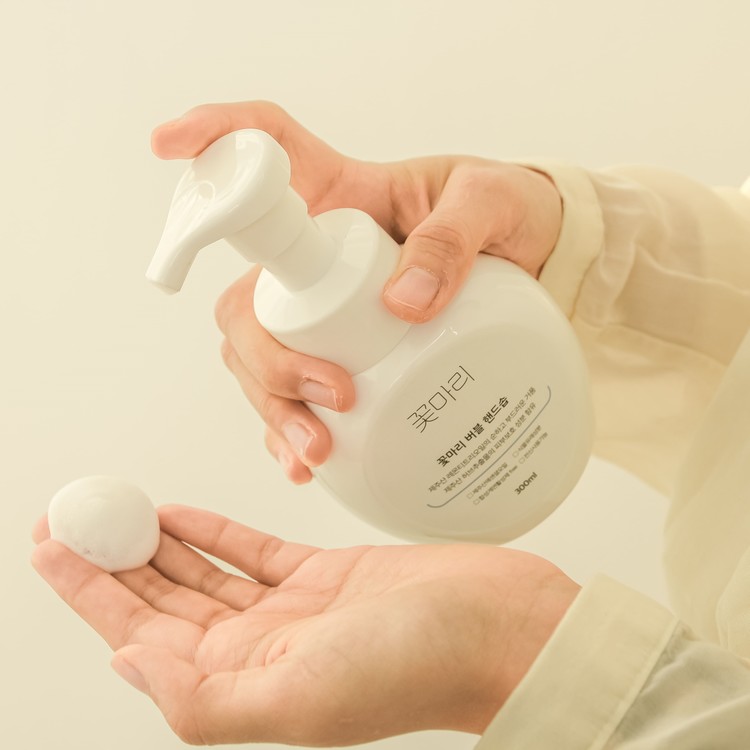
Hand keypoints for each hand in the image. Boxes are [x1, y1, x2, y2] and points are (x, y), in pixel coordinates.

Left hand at [33, 505, 577, 745]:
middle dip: (112, 562)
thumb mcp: (299, 698)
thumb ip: (203, 696)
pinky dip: (213, 531)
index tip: (56, 548)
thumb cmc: (420, 667)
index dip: (93, 593)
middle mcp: (262, 650)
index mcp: (247, 684)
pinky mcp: (324, 575)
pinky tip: (183, 514)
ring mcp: (293, 610)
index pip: (144, 636)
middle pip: (165, 602)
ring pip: (201, 574)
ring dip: (156, 544)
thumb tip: (128, 667)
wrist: (499, 626)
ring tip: (117, 513)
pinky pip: (250, 551)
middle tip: (73, 520)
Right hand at [152, 102, 563, 481]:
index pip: (266, 152)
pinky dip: (292, 432)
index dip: (214, 142)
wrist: (539, 259)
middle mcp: (316, 258)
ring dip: (273, 407)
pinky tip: (310, 463)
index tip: (170, 145)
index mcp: (341, 197)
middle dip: (264, 353)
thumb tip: (403, 303)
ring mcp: (325, 312)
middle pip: (246, 299)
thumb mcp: (491, 205)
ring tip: (314, 449)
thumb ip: (451, 239)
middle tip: (327, 392)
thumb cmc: (508, 213)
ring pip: (260, 357)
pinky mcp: (346, 354)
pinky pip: (299, 395)